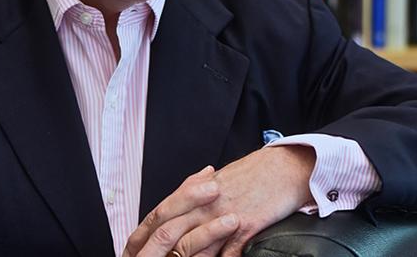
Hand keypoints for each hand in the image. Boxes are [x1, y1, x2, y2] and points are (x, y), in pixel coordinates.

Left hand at [123, 146, 315, 256]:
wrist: (282, 168)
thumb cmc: (252, 176)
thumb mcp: (218, 181)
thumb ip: (196, 194)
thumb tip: (181, 208)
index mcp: (196, 194)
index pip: (161, 214)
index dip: (144, 233)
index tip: (134, 249)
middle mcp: (205, 205)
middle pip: (172, 231)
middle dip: (158, 251)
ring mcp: (224, 216)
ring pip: (196, 245)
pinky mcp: (246, 226)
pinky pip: (228, 251)